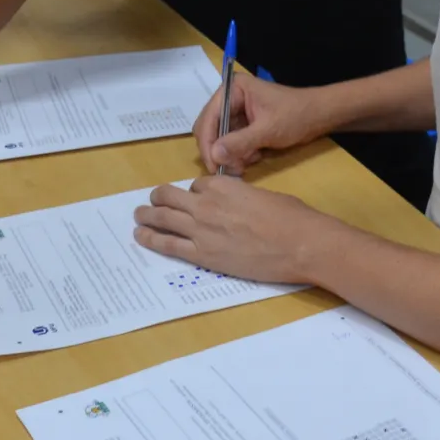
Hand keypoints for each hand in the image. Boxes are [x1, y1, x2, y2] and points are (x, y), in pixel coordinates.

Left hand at [131, 175, 341, 284]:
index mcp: (224, 185)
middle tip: (153, 201)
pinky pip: (168, 244)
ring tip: (138, 216)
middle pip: (171, 196)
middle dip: (160, 197)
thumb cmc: (292, 218)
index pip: (197, 185)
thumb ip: (242, 196)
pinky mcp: (202, 255)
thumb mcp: (264, 195)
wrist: (300, 244)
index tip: (195, 199)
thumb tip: (238, 205)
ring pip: (163, 217)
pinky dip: (151, 239)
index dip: (195, 192)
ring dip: (147, 215)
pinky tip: (141, 236)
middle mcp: (206, 203)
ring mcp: (201, 229)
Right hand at [192, 70, 330, 173]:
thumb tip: (214, 155)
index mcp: (233, 89)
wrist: (321, 116)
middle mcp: (230, 98)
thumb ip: (240, 142)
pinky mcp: (244, 125)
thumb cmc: (296, 116)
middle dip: (219, 150)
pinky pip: (232, 144)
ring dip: (231, 154)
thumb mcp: (268, 130)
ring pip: (220, 140)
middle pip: (210, 129)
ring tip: (247, 163)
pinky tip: (254, 157)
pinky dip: (240, 154)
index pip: (209, 117)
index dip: (207, 142)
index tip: (213, 166)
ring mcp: (237, 112)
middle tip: (228, 170)